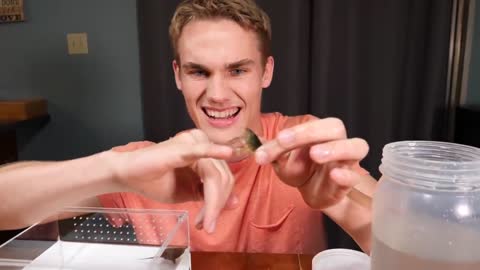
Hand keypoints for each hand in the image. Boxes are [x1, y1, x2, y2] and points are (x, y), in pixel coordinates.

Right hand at [111, 129, 235, 232]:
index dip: (220, 203)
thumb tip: (234, 202)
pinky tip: (227, 153)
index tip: (209, 223)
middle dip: (216, 205)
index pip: (224, 178)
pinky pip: (202, 151)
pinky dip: (215, 152)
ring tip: (202, 221)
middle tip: (205, 224)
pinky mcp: (182, 147)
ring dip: (212, 202)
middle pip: (223, 178)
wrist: (127, 174)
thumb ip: (209, 194)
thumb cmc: (154, 181)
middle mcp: (203, 144)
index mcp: (206, 153)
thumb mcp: (187, 192)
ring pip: (215, 176)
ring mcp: (193, 143)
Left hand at [254, 117, 368, 208]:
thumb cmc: (301, 170)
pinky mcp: (347, 184)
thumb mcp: (282, 161)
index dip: (297, 130)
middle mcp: (337, 142)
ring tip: (316, 154)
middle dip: (311, 132)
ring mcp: (345, 162)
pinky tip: (334, 175)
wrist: (312, 193)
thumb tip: (256, 147)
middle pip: (335, 127)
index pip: (314, 124)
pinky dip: (346, 175)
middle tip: (286, 142)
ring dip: (337, 148)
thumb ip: (272, 152)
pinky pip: (354, 176)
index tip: (279, 140)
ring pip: (357, 146)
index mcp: (320, 133)